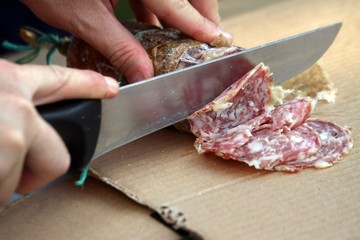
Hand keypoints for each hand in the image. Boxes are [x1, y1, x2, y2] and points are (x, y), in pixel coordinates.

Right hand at [0, 59, 118, 202]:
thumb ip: (5, 104)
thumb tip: (14, 123)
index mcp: (7, 81)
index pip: (60, 81)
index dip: (88, 86)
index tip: (111, 89)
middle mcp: (17, 102)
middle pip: (58, 155)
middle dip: (37, 172)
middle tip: (13, 173)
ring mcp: (12, 129)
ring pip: (26, 177)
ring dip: (3, 180)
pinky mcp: (6, 150)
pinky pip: (5, 190)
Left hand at [21, 0, 231, 82]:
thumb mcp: (84, 18)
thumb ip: (118, 46)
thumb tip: (142, 73)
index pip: (176, 1)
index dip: (199, 22)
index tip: (218, 38)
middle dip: (200, 10)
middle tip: (210, 32)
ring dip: (180, 10)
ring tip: (187, 33)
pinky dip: (157, 6)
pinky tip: (154, 25)